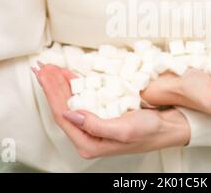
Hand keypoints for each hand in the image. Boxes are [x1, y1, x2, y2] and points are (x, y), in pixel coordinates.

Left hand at [32, 63, 189, 158]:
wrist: (169, 127)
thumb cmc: (149, 132)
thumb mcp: (123, 130)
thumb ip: (94, 125)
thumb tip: (70, 114)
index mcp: (89, 143)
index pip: (63, 116)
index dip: (51, 94)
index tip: (44, 75)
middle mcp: (89, 135)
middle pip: (63, 107)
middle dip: (52, 86)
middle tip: (42, 67)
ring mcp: (95, 124)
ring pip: (71, 101)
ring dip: (61, 84)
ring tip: (51, 68)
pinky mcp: (102, 114)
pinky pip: (83, 98)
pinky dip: (75, 85)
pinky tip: (68, 75)